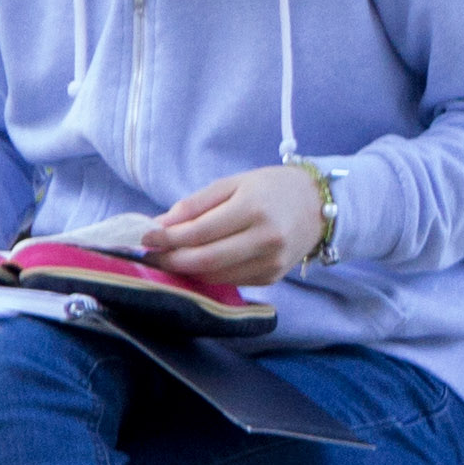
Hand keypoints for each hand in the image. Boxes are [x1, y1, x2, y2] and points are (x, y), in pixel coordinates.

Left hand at [143, 163, 328, 288]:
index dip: (167, 238)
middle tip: (150, 255)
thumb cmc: (272, 188)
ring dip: (186, 271)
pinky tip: (196, 265)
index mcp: (253, 209)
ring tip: (168, 259)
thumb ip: (196, 204)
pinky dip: (208, 275)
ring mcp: (271, 263)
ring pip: (215, 276)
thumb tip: (160, 225)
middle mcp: (265, 239)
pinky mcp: (272, 277)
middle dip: (171, 260)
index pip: (199, 231)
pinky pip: (231, 281)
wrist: (318, 205)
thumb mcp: (234, 183)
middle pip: (205, 260)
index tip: (144, 237)